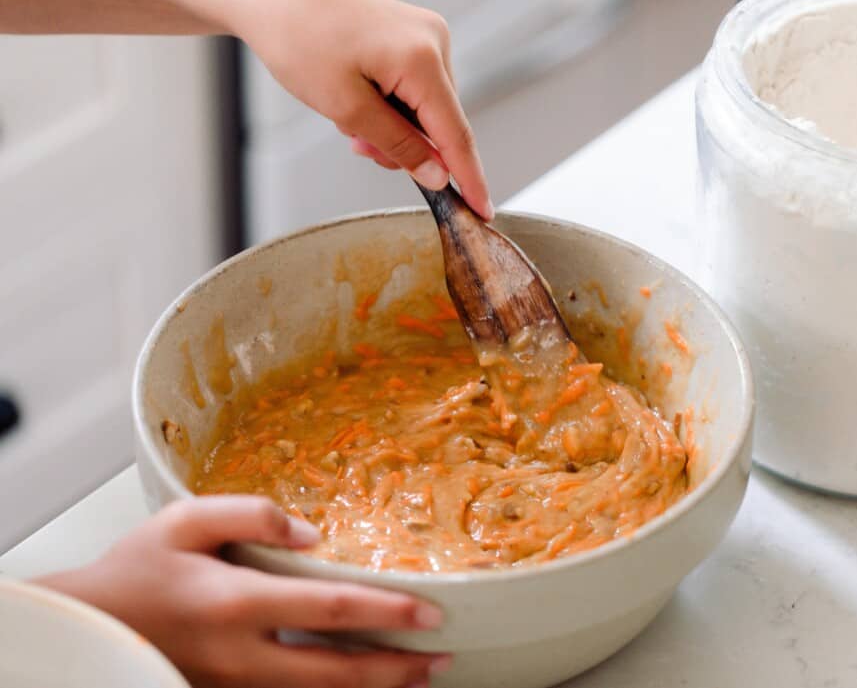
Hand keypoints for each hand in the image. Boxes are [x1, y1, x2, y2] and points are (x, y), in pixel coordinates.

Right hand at [36, 496, 450, 687]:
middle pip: (336, 671)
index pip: (329, 611)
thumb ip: (249, 515)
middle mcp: (242, 655)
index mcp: (236, 604)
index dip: (385, 613)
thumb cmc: (134, 571)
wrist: (87, 629)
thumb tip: (310, 533)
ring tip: (419, 678)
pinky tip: (362, 685)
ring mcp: (235, 684)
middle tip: (442, 659)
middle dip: (396, 669)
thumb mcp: (184, 521)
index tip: (431, 614)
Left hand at [211, 0, 492, 218]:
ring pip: (426, 111)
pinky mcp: (414, 38)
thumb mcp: (347, 108)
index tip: (482, 211)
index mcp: (421, 59)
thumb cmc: (299, 39)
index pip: (456, 134)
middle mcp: (433, 42)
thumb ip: (398, 146)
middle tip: (360, 147)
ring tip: (349, 119)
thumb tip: (437, 175)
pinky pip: (415, 90)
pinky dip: (390, 108)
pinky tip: (360, 101)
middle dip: (406, 148)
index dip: (469, 179)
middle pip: (440, 124)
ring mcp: (426, 37)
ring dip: (393, 129)